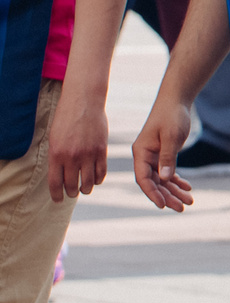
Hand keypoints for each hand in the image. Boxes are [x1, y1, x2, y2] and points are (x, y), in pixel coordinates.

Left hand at [46, 87, 109, 201]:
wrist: (84, 102)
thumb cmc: (66, 119)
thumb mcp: (55, 139)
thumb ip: (58, 158)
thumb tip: (61, 175)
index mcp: (56, 154)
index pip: (55, 183)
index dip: (56, 195)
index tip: (58, 200)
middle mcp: (72, 157)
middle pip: (72, 185)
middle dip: (72, 192)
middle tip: (72, 193)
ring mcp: (88, 154)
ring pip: (89, 182)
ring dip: (86, 189)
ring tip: (85, 189)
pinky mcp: (102, 150)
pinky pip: (101, 172)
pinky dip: (99, 179)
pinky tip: (96, 179)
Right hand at [132, 95, 198, 209]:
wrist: (176, 101)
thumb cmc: (172, 116)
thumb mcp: (171, 136)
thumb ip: (168, 157)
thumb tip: (164, 179)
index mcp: (141, 153)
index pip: (143, 178)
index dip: (152, 193)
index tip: (162, 205)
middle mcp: (144, 157)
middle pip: (154, 183)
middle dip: (167, 196)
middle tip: (182, 208)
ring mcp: (153, 157)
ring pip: (162, 180)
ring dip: (174, 191)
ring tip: (189, 201)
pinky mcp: (163, 155)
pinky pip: (168, 173)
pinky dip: (177, 181)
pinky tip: (187, 188)